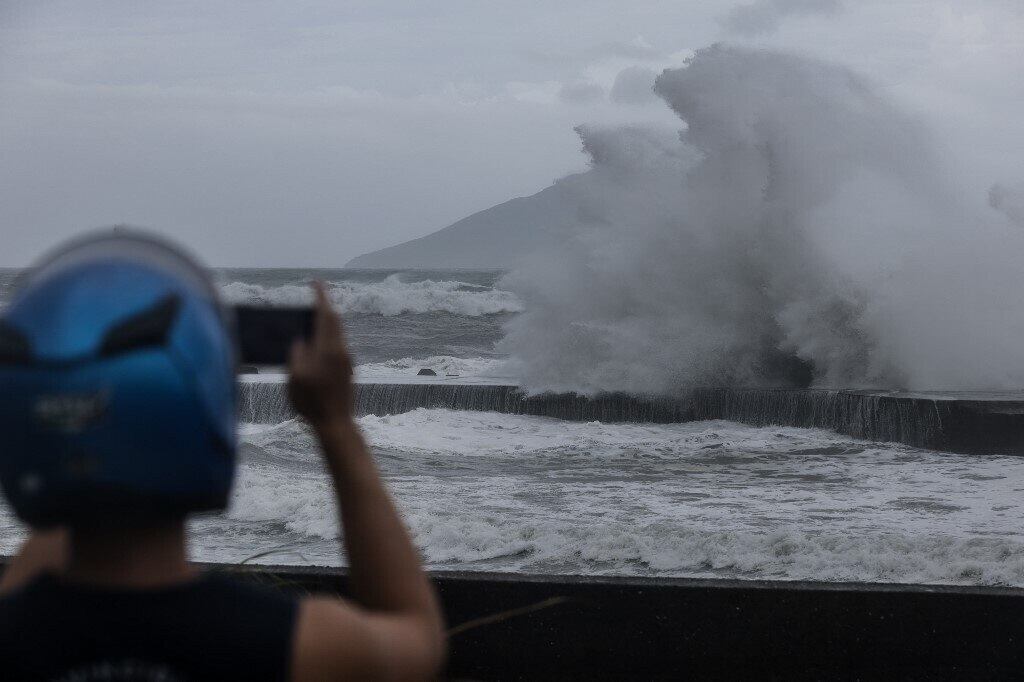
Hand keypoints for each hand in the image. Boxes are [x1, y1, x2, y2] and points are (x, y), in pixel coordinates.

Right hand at [288, 282, 354, 430]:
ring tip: (312, 316)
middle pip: (335, 321)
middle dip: (325, 305)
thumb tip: (300, 341)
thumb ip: (297, 355)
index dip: (320, 296)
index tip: (316, 282)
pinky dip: (327, 335)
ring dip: (326, 321)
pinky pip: (337, 344)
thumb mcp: (295, 378)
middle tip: (315, 294)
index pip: (325, 314)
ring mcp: (346, 360)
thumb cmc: (312, 403)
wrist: (336, 423)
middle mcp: (341, 351)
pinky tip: (317, 341)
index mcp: (328, 349)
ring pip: (337, 332)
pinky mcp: (347, 369)